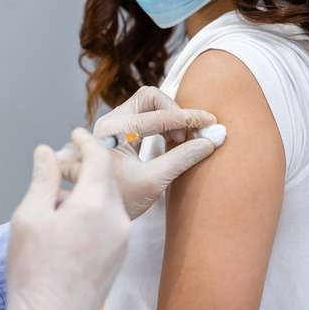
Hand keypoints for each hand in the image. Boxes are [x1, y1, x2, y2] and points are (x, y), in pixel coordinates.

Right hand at [7, 128, 129, 309]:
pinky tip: (69, 224)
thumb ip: (43, 180)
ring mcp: (122, 238)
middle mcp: (115, 219)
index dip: (86, 141)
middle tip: (61, 167)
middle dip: (86, 167)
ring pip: (109, 199)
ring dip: (89, 191)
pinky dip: (95, 210)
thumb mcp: (29, 217)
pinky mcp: (121, 254)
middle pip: (106, 177)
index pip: (99, 158)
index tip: (76, 133)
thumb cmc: (35, 273)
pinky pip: (112, 219)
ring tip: (58, 203)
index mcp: (92, 205)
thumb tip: (46, 153)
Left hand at [93, 86, 217, 218]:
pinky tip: (171, 142)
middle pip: (149, 98)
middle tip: (187, 137)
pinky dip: (162, 123)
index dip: (188, 118)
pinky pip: (144, 115)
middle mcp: (111, 121)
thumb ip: (180, 159)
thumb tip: (208, 143)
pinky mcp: (118, 131)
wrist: (97, 211)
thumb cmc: (119, 199)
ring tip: (180, 142)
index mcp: (115, 130)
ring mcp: (113, 124)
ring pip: (147, 104)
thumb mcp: (152, 181)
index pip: (159, 115)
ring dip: (169, 117)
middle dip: (174, 112)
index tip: (211, 122)